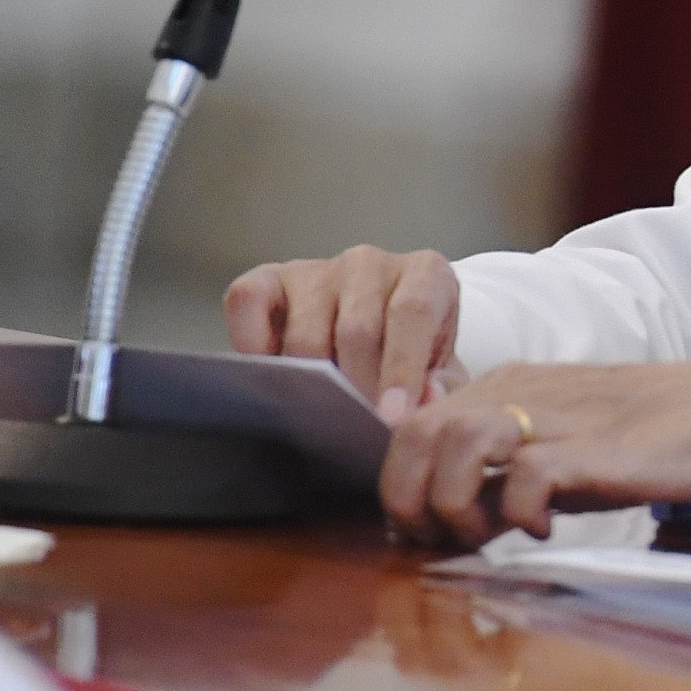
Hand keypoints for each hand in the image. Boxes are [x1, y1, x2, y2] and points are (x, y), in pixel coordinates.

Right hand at [225, 247, 461, 421]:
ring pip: (306, 331)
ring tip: (322, 414)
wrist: (377, 328)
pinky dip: (252, 344)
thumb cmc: (413, 350)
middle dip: (357, 387)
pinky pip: (247, 302)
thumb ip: (442, 386)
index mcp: (425, 274)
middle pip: (357, 329)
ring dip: (311, 382)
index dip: (401, 370)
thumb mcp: (442, 367)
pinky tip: (274, 379)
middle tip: (355, 428)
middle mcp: (370, 263)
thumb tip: (425, 400)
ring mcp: (316, 268)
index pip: (412, 314)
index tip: (390, 417)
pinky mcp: (269, 278)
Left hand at [379, 359, 690, 547]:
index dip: (402, 485)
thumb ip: (508, 471)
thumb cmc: (652, 437)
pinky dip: (518, 513)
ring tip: (481, 537)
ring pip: (454, 443)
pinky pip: (525, 476)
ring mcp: (556, 418)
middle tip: (440, 543)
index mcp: (505, 389)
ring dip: (451, 503)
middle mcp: (519, 394)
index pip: (412, 427)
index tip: (426, 531)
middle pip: (416, 434)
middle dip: (409, 499)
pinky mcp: (595, 449)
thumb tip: (453, 521)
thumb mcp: (565, 448)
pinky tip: (544, 531)